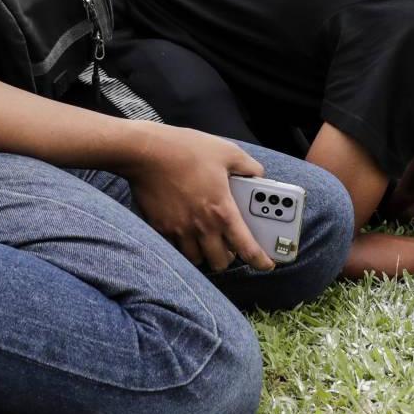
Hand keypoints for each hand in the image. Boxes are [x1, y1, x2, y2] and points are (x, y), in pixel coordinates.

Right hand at [122, 123, 272, 272]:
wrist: (146, 151)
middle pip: (220, 262)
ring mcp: (179, 230)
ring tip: (207, 240)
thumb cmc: (186, 149)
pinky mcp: (160, 228)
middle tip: (230, 244)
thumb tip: (258, 174)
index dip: (260, 260)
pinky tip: (186, 233)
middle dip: (228, 257)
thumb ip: (249, 167)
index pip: (246, 248)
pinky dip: (184, 247)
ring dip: (205, 254)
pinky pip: (175, 249)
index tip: (266, 264)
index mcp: (222, 211)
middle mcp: (201, 227)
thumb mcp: (227, 151)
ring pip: (196, 260)